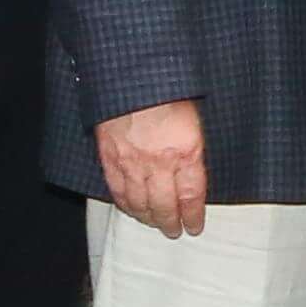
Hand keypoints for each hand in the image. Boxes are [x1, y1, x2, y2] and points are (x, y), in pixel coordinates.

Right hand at [97, 100, 209, 237]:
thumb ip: (194, 147)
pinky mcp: (110, 157)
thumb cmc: (169, 89)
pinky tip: (130, 208)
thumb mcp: (195, 118)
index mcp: (186, 152)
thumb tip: (195, 170)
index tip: (195, 226)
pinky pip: (117, 189)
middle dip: (170, 223)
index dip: (193, 216)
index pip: (192, 197)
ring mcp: (132, 162)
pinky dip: (124, 204)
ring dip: (147, 217)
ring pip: (139, 203)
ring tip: (153, 223)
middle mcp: (159, 163)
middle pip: (164, 206)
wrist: (134, 75)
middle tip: (173, 231)